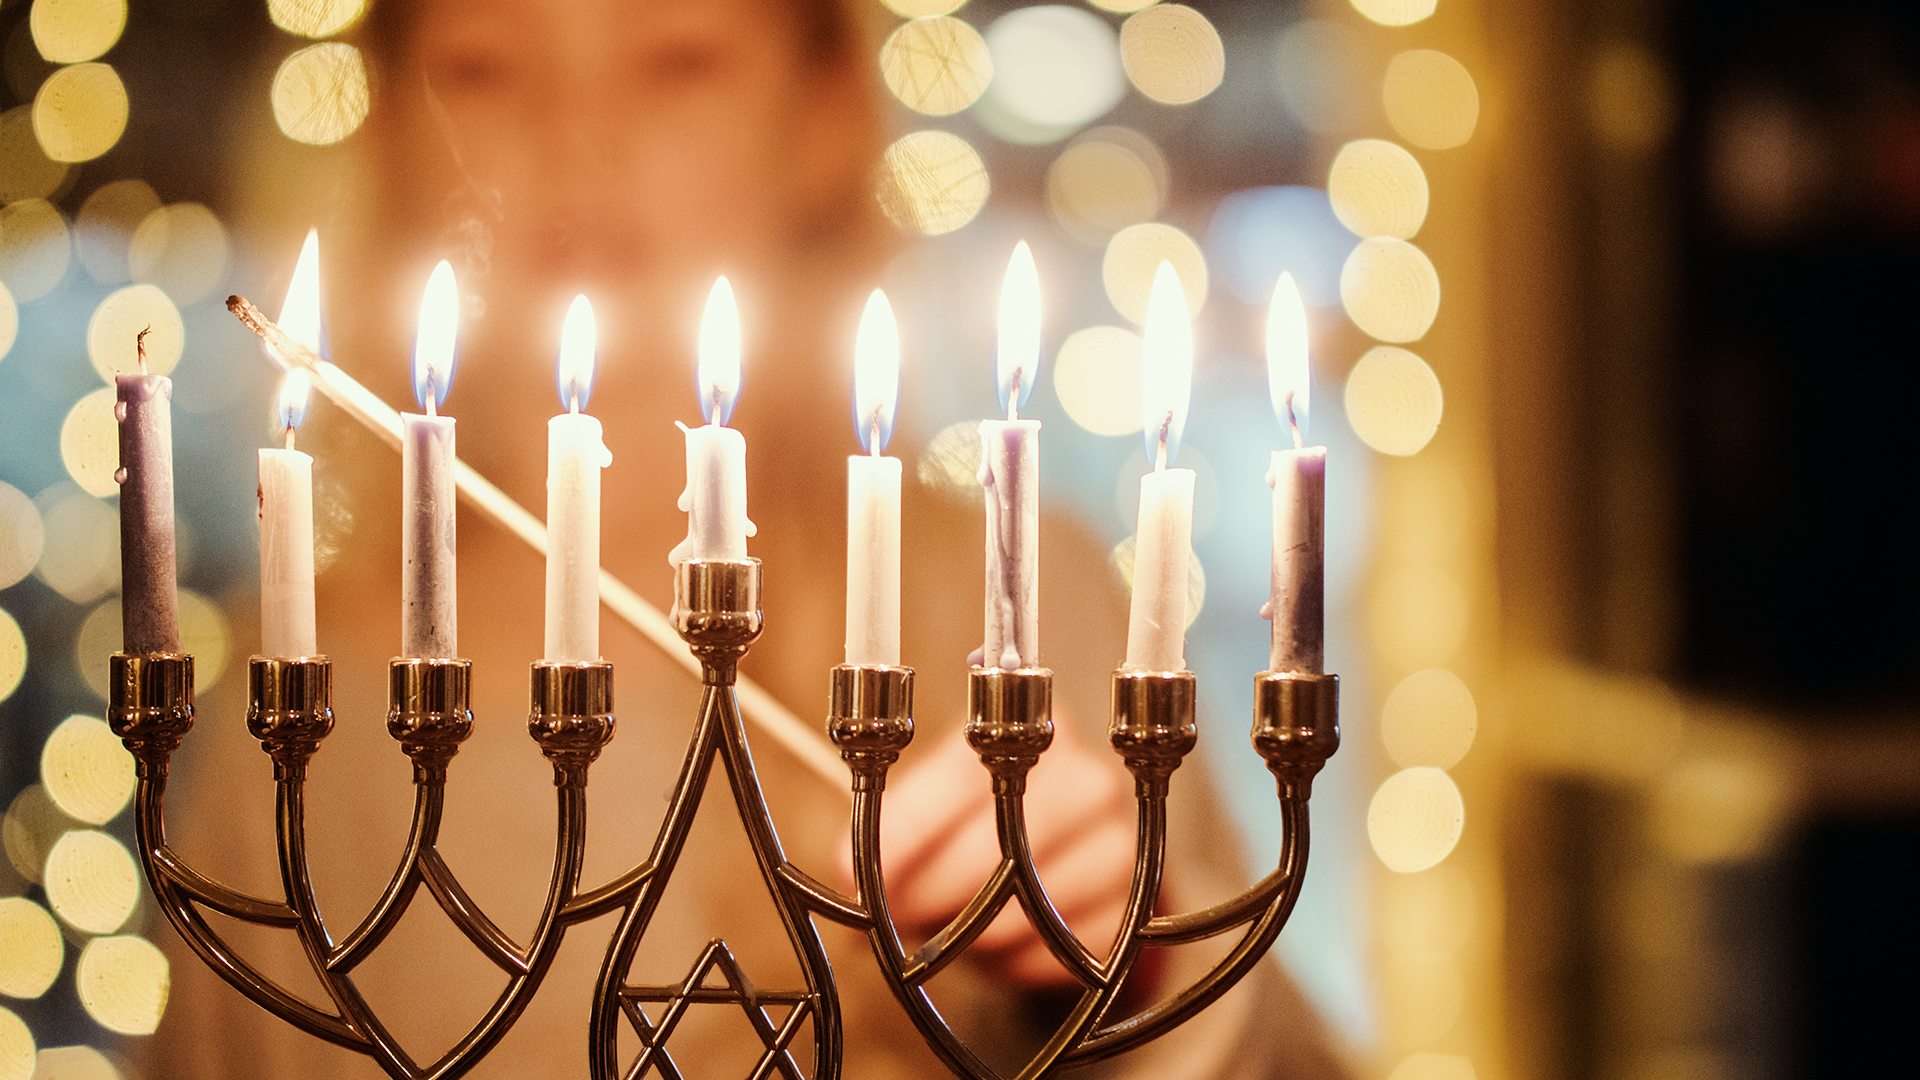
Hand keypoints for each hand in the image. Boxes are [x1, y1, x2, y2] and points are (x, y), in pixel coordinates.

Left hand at [841, 722, 1136, 986]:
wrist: (1082, 846)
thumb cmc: (994, 818)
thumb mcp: (942, 801)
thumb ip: (894, 829)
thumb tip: (850, 876)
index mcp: (1024, 731)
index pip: (952, 784)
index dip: (899, 839)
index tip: (859, 880)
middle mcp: (1082, 774)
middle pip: (988, 852)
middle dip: (927, 897)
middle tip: (900, 916)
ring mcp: (1117, 835)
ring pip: (1024, 910)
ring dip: (975, 936)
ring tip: (960, 923)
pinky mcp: (1137, 897)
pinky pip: (1061, 950)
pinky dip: (1020, 961)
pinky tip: (1007, 941)